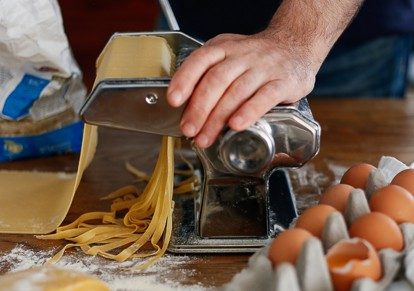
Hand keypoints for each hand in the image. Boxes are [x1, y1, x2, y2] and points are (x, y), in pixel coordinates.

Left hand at [167, 32, 317, 147]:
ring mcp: (264, 68)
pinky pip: (265, 97)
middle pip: (216, 80)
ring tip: (205, 137)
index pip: (201, 60)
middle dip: (199, 108)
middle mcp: (242, 56)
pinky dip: (249, 112)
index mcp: (224, 48)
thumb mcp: (229, 55)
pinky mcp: (284, 82)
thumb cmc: (255, 58)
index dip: (185, 80)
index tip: (174, 100)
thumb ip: (210, 74)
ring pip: (237, 92)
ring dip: (218, 118)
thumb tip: (186, 106)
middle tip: (189, 130)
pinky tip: (236, 125)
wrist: (296, 44)